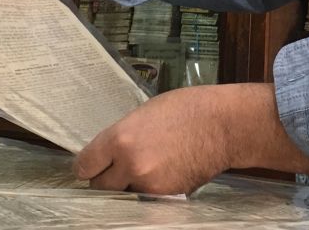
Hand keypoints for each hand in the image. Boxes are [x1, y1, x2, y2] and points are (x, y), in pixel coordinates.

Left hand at [74, 85, 235, 194]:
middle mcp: (130, 165)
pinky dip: (148, 189)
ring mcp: (148, 184)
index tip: (91, 166)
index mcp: (120, 138)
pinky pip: (145, 197)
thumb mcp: (144, 114)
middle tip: (116, 168)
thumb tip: (108, 152)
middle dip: (106, 178)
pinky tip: (162, 172)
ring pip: (124, 194)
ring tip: (145, 167)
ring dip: (128, 185)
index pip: (85, 165)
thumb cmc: (187, 109)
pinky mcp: (166, 196)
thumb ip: (122, 135)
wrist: (224, 125)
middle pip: (100, 186)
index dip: (87, 166)